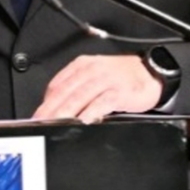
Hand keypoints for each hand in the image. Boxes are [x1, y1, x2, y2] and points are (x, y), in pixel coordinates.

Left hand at [34, 54, 160, 122]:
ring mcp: (106, 80)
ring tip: (55, 123)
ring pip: (80, 96)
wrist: (152, 73)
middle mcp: (92, 70)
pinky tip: (84, 121)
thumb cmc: (123, 78)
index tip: (37, 116)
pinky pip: (101, 103)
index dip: (45, 101)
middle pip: (66, 91)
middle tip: (40, 123)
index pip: (57, 84)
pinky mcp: (119, 91)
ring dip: (65, 112)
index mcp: (83, 65)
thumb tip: (58, 108)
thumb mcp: (96, 76)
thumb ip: (77, 88)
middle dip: (50, 109)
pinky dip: (91, 112)